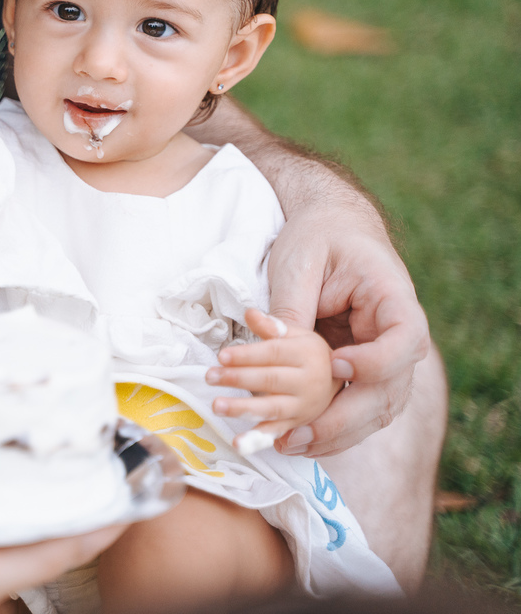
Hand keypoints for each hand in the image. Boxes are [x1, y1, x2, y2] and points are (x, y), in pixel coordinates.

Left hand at [208, 309, 339, 447]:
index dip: (248, 355)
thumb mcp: (296, 335)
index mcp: (309, 354)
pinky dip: (257, 440)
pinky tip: (238, 444)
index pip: (274, 354)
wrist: (343, 383)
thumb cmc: (309, 354)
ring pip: (272, 408)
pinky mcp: (298, 426)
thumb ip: (273, 326)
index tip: (222, 356)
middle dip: (238, 378)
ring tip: (217, 405)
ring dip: (243, 408)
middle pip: (270, 379)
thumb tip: (250, 313)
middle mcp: (310, 382)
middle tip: (209, 376)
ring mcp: (305, 407)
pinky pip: (277, 433)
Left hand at [265, 202, 429, 455]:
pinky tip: (296, 441)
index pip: (404, 338)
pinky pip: (355, 409)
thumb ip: (292, 305)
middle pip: (391, 388)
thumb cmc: (318, 238)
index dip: (376, 361)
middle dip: (346, 417)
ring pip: (376, 410)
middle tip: (303, 433)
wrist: (331, 231)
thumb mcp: (300, 261)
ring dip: (336, 433)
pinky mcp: (362, 374)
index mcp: (394, 299)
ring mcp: (384, 360)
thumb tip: (271, 344)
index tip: (337, 365)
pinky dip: (329, 429)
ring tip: (293, 444)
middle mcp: (398, 336)